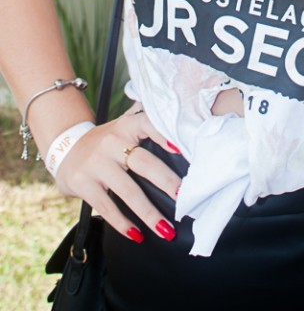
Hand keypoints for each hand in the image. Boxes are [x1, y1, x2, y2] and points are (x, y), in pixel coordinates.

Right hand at [56, 103, 181, 242]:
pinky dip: (123, 223)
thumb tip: (182, 146)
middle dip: (167, 183)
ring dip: (149, 213)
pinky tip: (137, 235)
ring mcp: (96, 163)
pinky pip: (107, 207)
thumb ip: (146, 131)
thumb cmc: (106, 142)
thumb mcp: (122, 129)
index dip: (164, 136)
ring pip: (128, 191)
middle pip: (144, 163)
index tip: (181, 151)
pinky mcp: (83, 184)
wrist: (65, 147)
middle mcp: (112, 142)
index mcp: (126, 126)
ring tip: (166, 230)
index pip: (147, 124)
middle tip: (185, 199)